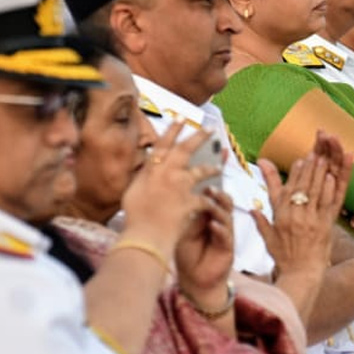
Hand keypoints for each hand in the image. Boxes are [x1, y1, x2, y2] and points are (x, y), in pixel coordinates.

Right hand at [118, 126, 223, 266]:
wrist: (145, 235)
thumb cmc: (134, 216)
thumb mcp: (133, 191)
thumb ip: (142, 177)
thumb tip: (146, 168)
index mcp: (152, 169)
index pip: (164, 144)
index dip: (173, 129)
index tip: (181, 118)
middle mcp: (168, 173)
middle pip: (186, 149)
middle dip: (199, 137)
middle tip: (211, 129)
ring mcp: (181, 187)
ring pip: (201, 171)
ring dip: (212, 167)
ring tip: (220, 165)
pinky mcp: (192, 202)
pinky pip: (206, 199)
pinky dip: (211, 200)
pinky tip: (217, 200)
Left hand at [173, 188, 234, 304]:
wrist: (193, 281)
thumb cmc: (187, 256)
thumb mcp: (184, 233)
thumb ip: (190, 218)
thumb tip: (189, 198)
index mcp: (208, 217)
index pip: (212, 199)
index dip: (209, 191)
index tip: (201, 183)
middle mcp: (219, 223)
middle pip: (224, 205)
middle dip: (218, 196)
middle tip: (210, 189)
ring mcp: (225, 236)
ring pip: (227, 217)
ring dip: (219, 210)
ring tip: (212, 203)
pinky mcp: (228, 249)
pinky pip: (226, 236)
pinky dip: (220, 229)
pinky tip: (213, 225)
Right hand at [254, 132, 352, 279]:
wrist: (299, 275)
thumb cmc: (284, 258)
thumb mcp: (268, 238)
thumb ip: (261, 221)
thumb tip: (252, 209)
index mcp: (280, 217)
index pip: (286, 190)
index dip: (294, 174)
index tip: (299, 160)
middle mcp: (294, 216)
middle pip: (301, 187)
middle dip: (308, 169)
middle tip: (314, 154)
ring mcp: (310, 220)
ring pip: (314, 192)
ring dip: (318, 174)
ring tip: (323, 160)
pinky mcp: (323, 227)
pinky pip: (326, 204)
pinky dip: (328, 190)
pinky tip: (332, 178)